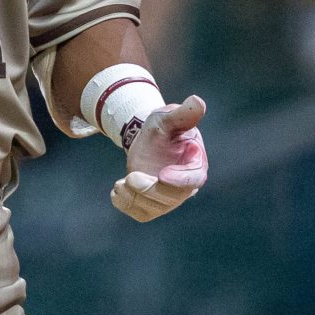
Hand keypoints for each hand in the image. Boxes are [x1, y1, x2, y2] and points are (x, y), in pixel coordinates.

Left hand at [109, 94, 207, 222]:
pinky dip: (125, 205)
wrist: (147, 139)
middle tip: (130, 178)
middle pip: (171, 198)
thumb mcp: (169, 118)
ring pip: (154, 209)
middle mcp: (185, 186)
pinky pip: (140, 213)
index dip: (180, 180)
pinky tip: (117, 190)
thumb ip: (183, 114)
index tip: (162, 175)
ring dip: (134, 198)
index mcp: (195, 164)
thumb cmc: (163, 126)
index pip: (193, 179)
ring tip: (120, 183)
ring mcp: (168, 198)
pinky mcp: (152, 204)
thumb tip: (197, 101)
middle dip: (149, 191)